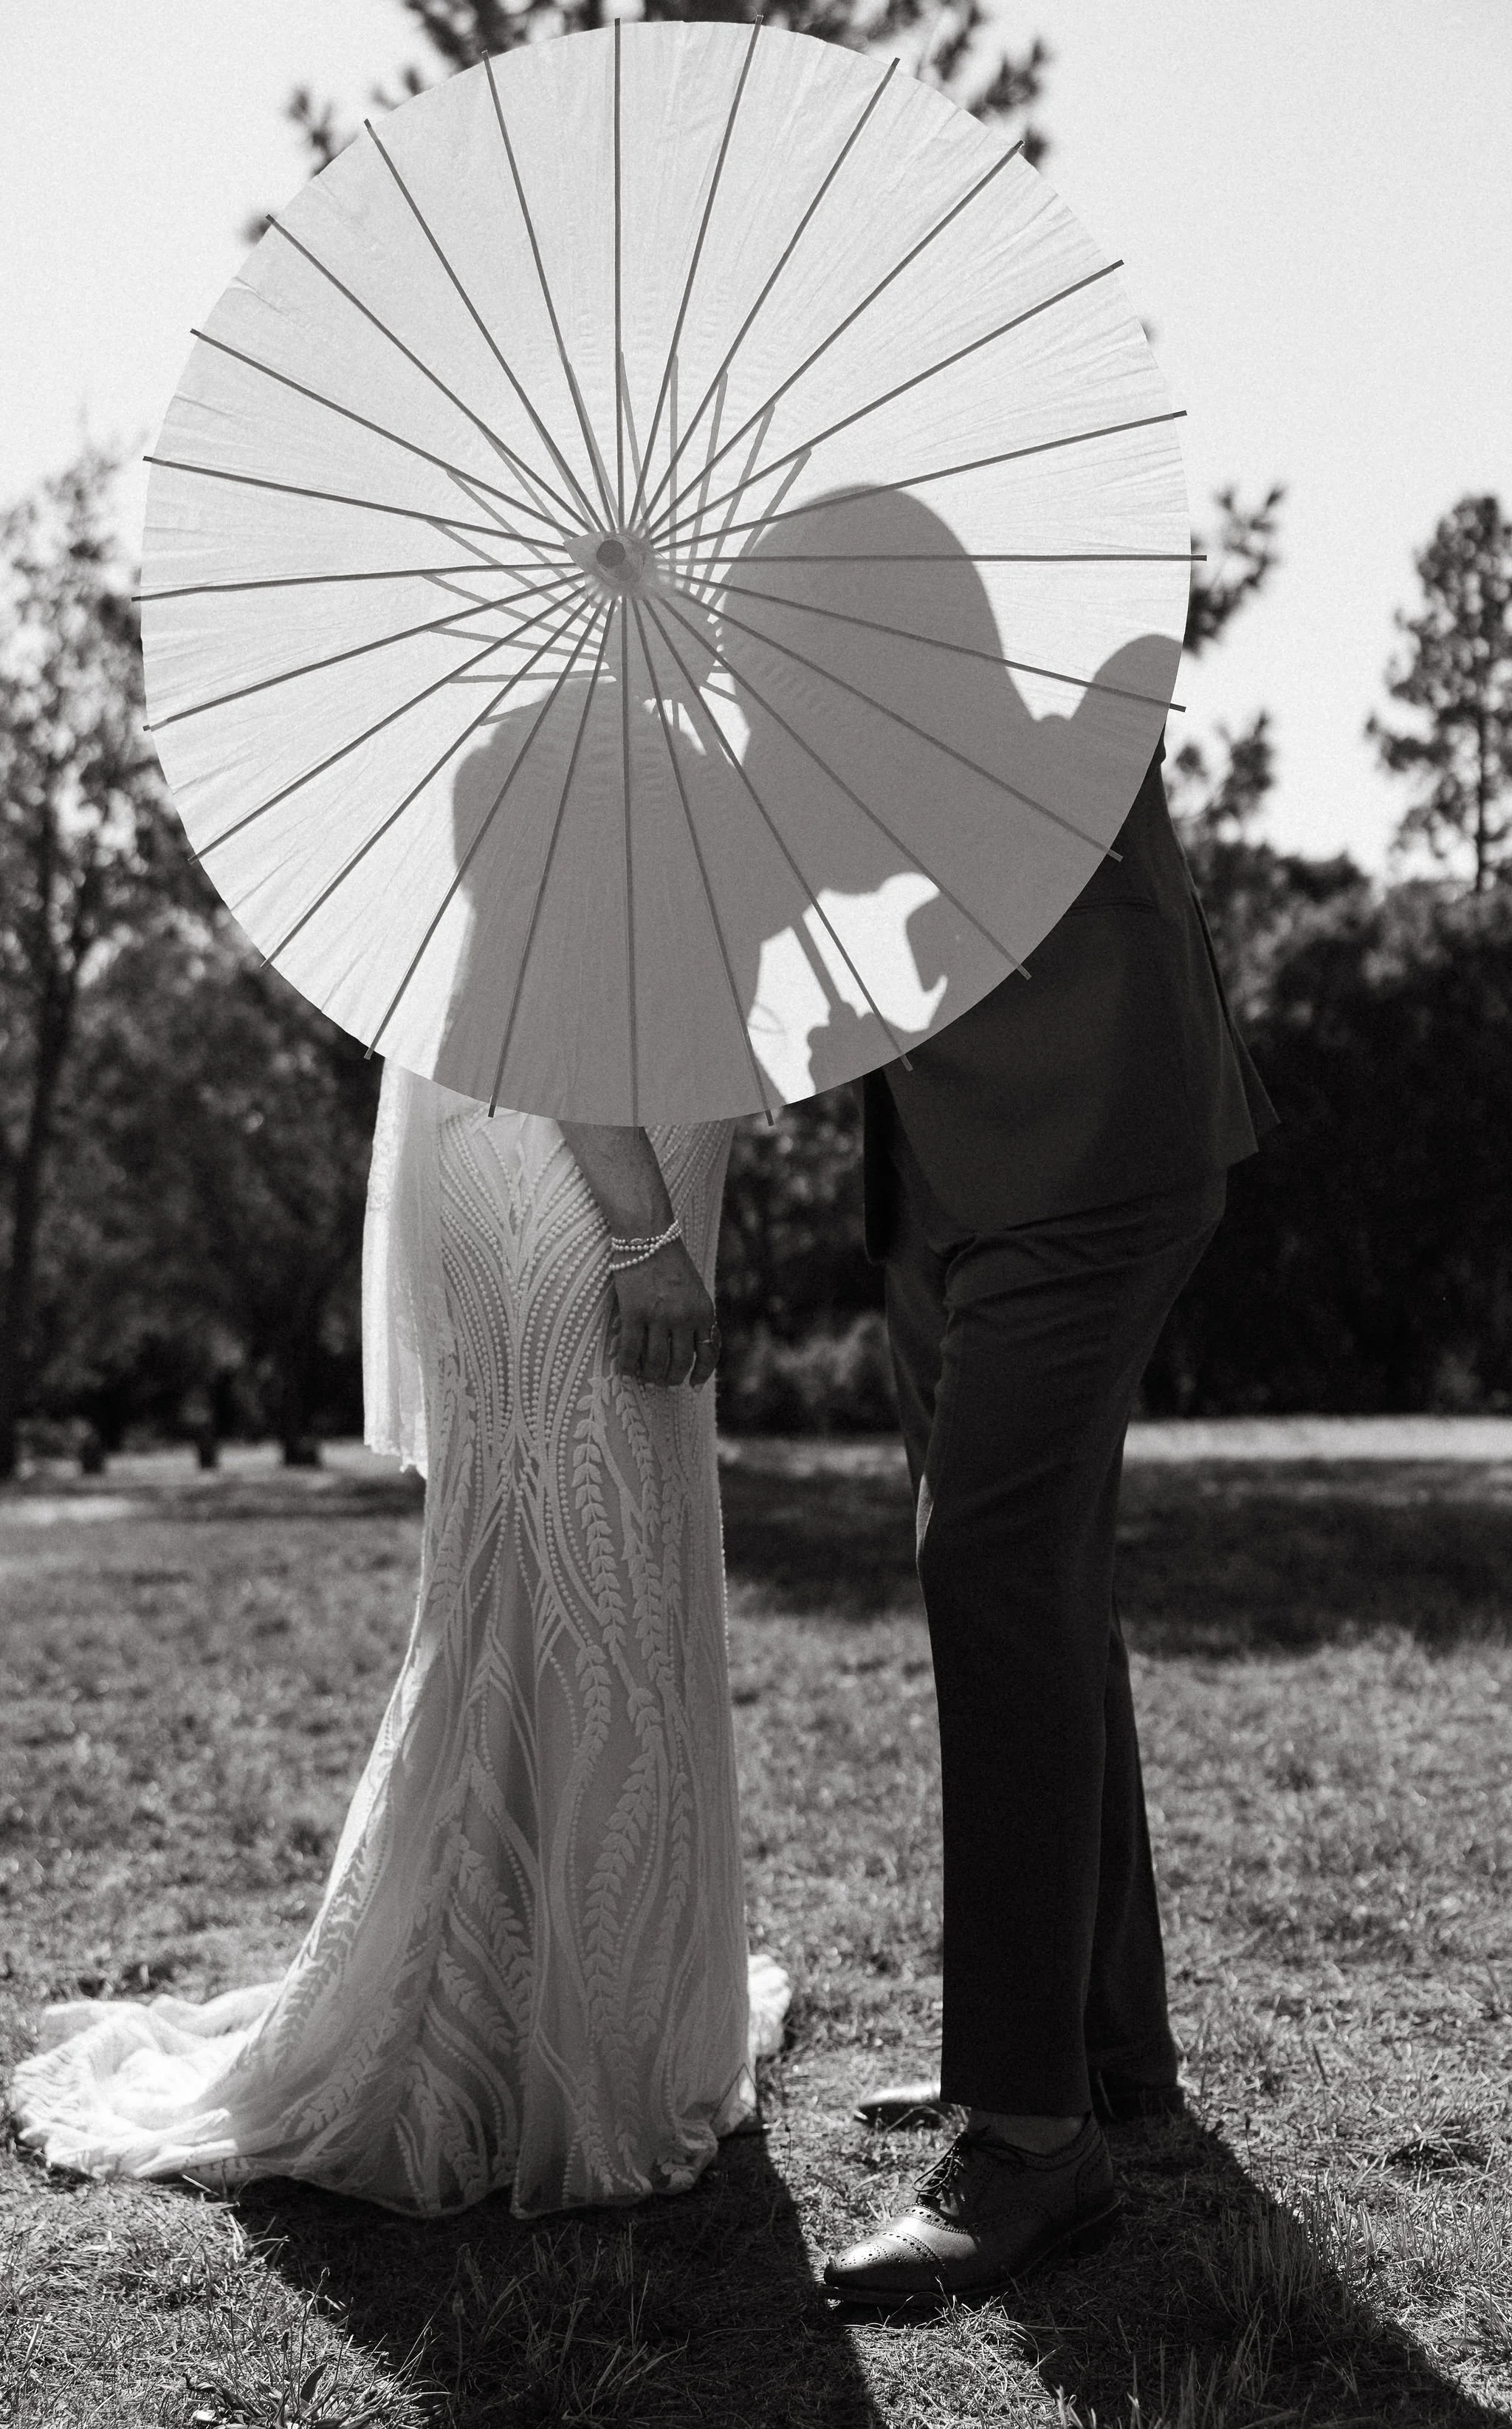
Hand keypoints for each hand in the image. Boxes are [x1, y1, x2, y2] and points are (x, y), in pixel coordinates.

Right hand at [612, 1240, 719, 1388]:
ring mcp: (658, 1316)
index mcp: (704, 1311)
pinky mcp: (633, 1313)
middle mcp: (684, 1317)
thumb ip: (697, 1317)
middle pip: (680, 1363)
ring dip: (650, 1375)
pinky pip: (631, 1351)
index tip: (693, 1384)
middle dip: (671, 1378)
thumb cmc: (671, 1262)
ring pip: (656, 1362)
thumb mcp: (696, 1290)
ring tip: (645, 1375)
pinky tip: (625, 1369)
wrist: (648, 1236)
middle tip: (663, 1380)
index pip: (708, 1354)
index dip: (701, 1374)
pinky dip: (628, 1365)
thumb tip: (694, 1348)